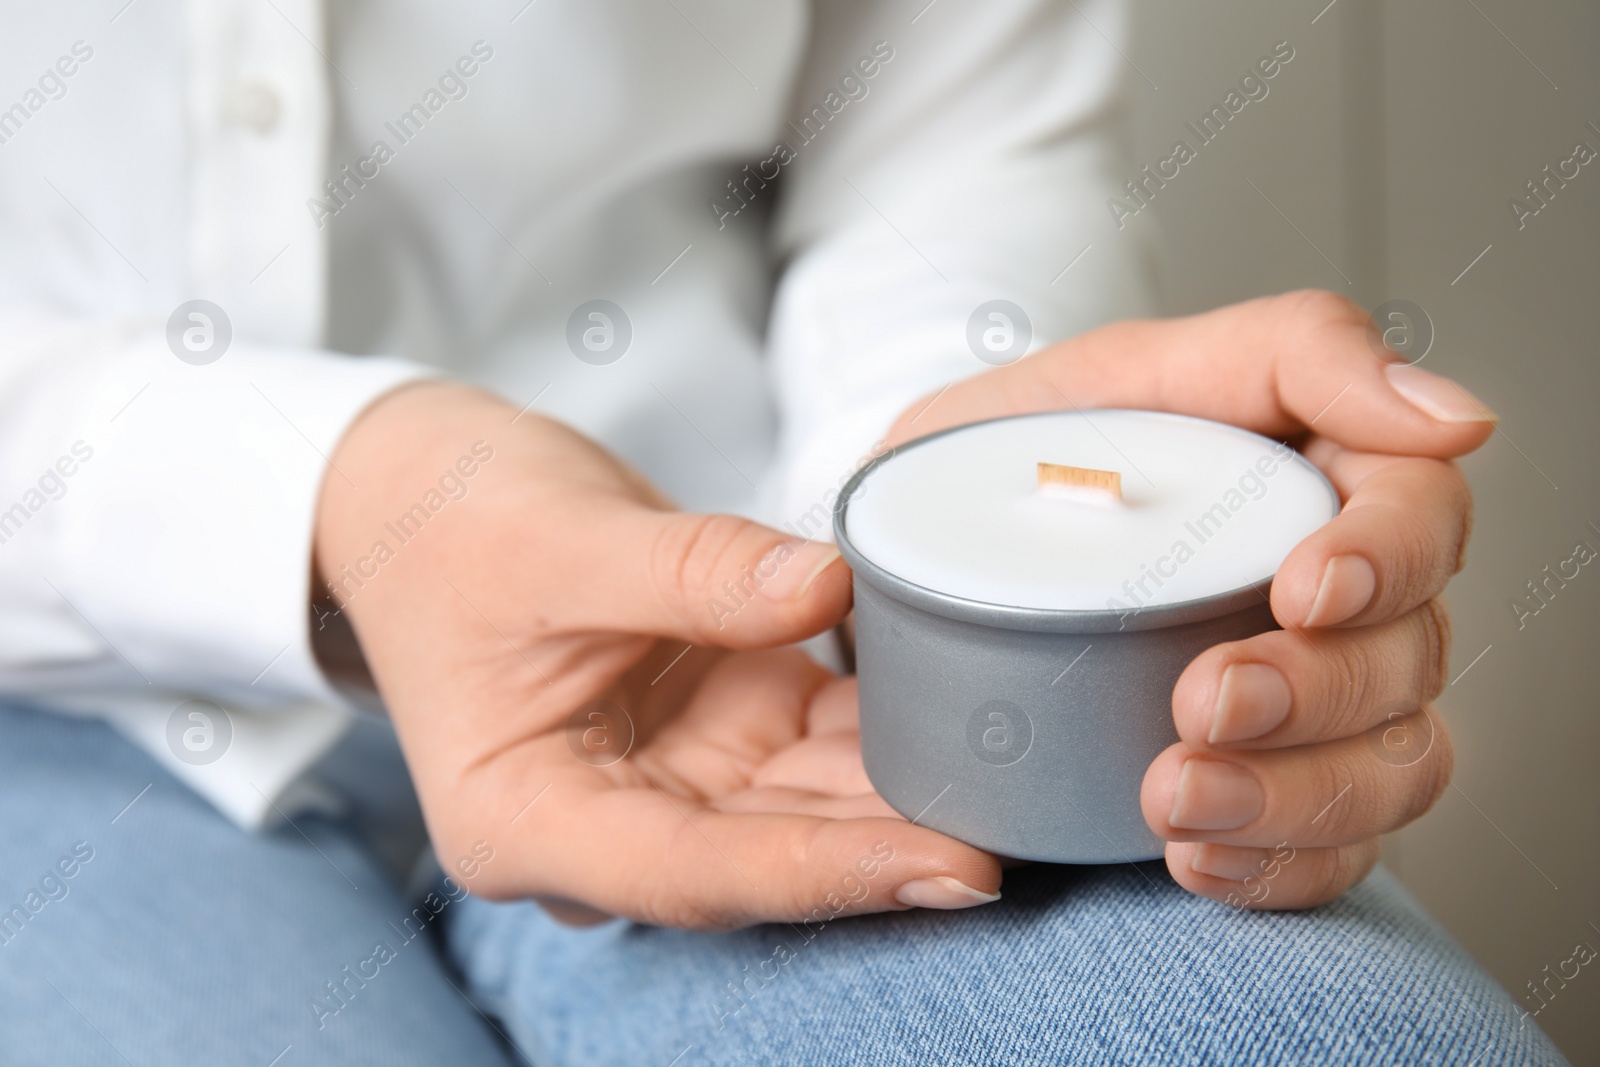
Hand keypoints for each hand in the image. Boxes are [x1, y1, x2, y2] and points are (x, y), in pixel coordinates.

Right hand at [314, 383, 999, 929]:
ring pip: (808, 808)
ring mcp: (669, 779)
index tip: (950, 864)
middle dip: (894, 843)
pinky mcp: (715, 728)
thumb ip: (694, 571)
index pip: (697, 871)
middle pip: (770, 854)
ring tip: (1022, 777)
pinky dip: (890, 731)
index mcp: (530, 820)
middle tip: (1025, 824)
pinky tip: (972, 713)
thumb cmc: (451, 525)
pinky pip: (817, 746)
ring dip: (906, 793)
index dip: (827, 872)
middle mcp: (608, 823)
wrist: (423, 494)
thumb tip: (830, 585)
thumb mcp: (559, 540)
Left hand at [886, 291, 1493, 908]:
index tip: (1304, 589)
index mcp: (1322, 482)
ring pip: (1390, 770)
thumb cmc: (1020, 449)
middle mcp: (1342, 601)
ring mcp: (1311, 706)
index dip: (1394, 555)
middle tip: (1204, 703)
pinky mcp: (1264, 791)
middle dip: (1321, 694)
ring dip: (1296, 798)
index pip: (1422, 511)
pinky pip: (1326, 856)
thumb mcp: (1123, 371)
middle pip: (1411, 655)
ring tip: (1174, 798)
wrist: (915, 555)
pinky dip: (1273, 868)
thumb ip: (1287, 353)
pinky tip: (1193, 860)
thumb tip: (1458, 416)